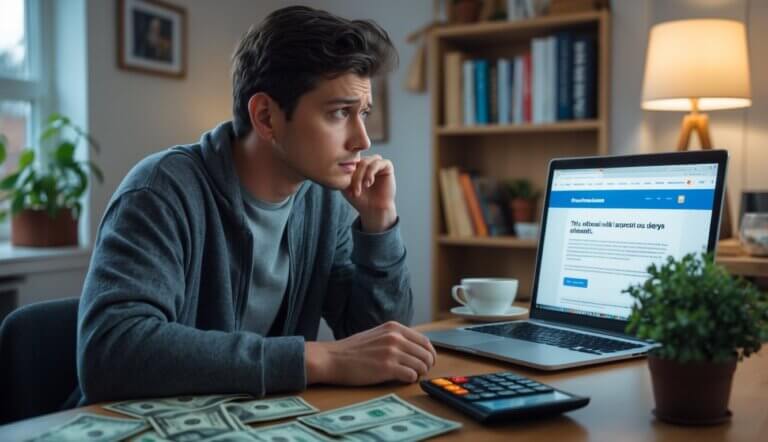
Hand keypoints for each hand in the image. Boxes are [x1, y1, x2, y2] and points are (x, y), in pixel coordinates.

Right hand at [305, 321, 436, 384]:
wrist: (332, 358)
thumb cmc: (352, 350)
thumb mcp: (377, 335)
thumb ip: (395, 338)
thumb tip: (414, 349)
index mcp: (394, 328)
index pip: (424, 340)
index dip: (429, 353)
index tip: (428, 361)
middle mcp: (395, 337)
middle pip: (426, 353)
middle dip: (427, 365)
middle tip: (421, 371)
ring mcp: (392, 352)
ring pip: (421, 365)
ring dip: (419, 373)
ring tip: (410, 375)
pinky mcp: (387, 368)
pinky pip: (411, 375)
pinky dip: (410, 379)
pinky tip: (401, 379)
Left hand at [342, 155, 396, 231]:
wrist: (374, 210)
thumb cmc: (360, 199)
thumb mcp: (346, 186)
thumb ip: (342, 174)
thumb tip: (339, 164)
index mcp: (358, 165)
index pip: (349, 162)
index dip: (346, 174)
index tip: (346, 190)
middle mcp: (368, 162)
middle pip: (357, 162)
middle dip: (355, 177)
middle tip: (355, 192)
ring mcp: (377, 163)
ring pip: (366, 162)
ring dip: (362, 176)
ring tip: (363, 188)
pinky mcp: (387, 166)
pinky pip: (377, 163)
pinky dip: (370, 173)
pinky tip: (369, 183)